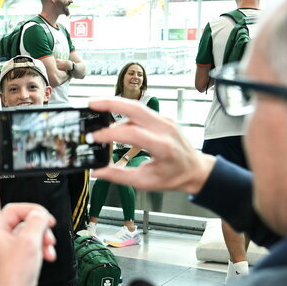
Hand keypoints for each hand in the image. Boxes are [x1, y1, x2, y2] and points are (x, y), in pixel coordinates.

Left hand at [0, 161, 55, 285]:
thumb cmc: (14, 275)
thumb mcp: (30, 241)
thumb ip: (37, 221)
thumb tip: (40, 216)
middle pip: (19, 213)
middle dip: (37, 221)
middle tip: (48, 229)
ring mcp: (4, 244)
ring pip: (26, 228)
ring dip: (41, 236)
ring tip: (48, 247)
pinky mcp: (12, 254)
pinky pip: (27, 241)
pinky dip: (39, 246)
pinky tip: (46, 254)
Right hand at [87, 97, 216, 195]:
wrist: (195, 169)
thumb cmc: (174, 176)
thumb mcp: (145, 181)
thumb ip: (118, 176)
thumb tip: (97, 171)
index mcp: (162, 146)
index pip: (132, 134)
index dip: (109, 134)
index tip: (93, 137)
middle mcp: (165, 128)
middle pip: (135, 108)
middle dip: (110, 103)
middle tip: (91, 104)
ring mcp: (165, 120)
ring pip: (137, 106)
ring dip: (115, 103)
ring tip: (96, 107)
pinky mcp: (163, 118)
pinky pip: (141, 111)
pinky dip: (124, 111)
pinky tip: (112, 116)